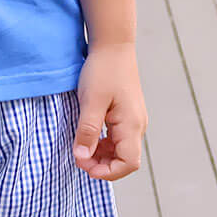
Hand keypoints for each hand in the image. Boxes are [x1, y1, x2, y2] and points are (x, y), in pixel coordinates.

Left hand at [71, 41, 145, 180]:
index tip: (84, 166)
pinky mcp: (127, 113)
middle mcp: (137, 125)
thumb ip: (87, 131)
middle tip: (78, 157)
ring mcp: (133, 119)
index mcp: (132, 124)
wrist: (113, 45)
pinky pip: (118, 137)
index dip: (108, 172)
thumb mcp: (91, 101)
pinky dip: (104, 143)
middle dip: (102, 165)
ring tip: (81, 148)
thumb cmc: (103, 70)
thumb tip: (82, 157)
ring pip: (121, 149)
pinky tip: (89, 136)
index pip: (128, 163)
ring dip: (102, 154)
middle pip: (125, 159)